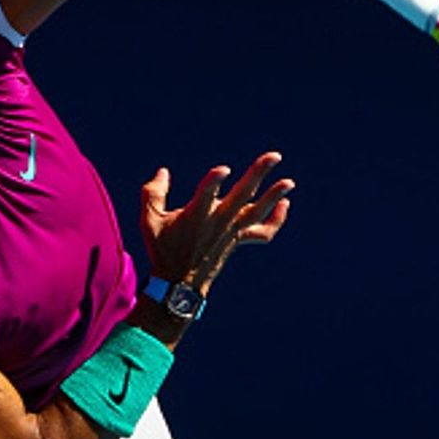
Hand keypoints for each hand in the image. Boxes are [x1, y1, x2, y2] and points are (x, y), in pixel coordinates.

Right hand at [139, 152, 293, 295]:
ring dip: (274, 196)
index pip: (206, 195)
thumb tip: (163, 171)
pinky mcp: (238, 239)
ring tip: (290, 182)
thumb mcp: (148, 221)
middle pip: (242, 194)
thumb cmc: (162, 248)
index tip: (223, 170)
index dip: (214, 182)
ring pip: (257, 211)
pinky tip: (284, 205)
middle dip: (258, 174)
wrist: (179, 282)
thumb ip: (152, 193)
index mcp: (196, 215)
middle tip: (275, 156)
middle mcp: (218, 221)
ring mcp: (231, 231)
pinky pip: (263, 232)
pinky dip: (276, 221)